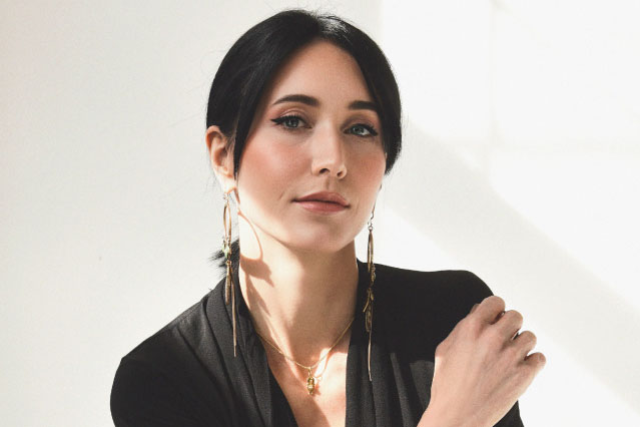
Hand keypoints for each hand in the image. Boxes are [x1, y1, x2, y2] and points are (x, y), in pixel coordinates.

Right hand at [419, 296, 545, 426]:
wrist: (457, 416)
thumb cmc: (448, 384)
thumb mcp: (446, 349)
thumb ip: (463, 327)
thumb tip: (478, 311)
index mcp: (471, 328)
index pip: (495, 302)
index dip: (496, 310)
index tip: (496, 319)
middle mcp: (492, 337)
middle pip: (516, 316)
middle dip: (510, 327)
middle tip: (504, 340)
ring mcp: (510, 356)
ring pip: (530, 336)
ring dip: (521, 345)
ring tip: (510, 358)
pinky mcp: (523, 375)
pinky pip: (539, 358)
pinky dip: (531, 364)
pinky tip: (518, 370)